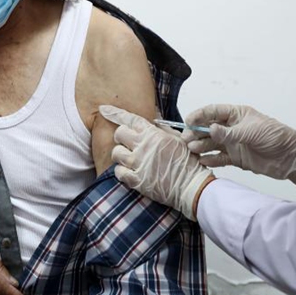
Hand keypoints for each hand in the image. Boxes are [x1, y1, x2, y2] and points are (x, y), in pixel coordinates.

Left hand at [99, 105, 214, 220]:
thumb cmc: (187, 163)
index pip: (129, 119)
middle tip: (129, 142)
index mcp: (153, 134)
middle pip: (119, 134)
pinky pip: (118, 171)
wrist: (191, 186)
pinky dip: (122, 171)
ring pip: (116, 152)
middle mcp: (143, 147)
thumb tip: (152, 117)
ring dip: (121, 154)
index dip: (114, 113)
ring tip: (131, 158)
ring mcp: (138, 164)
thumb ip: (162, 128)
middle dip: (122, 136)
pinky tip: (131, 171)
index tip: (104, 109)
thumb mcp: (177, 138)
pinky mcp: (136, 180)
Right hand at [185, 104, 295, 185]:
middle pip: (208, 128)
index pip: (213, 112)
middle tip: (186, 139)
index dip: (199, 115)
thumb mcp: (251, 131)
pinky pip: (219, 158)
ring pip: (211, 143)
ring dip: (201, 146)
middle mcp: (232, 128)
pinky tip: (201, 161)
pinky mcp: (236, 158)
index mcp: (236, 115)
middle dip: (196, 132)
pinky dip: (210, 160)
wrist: (292, 157)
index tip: (188, 121)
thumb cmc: (275, 137)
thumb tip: (209, 129)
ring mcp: (233, 143)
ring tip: (191, 150)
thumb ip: (229, 133)